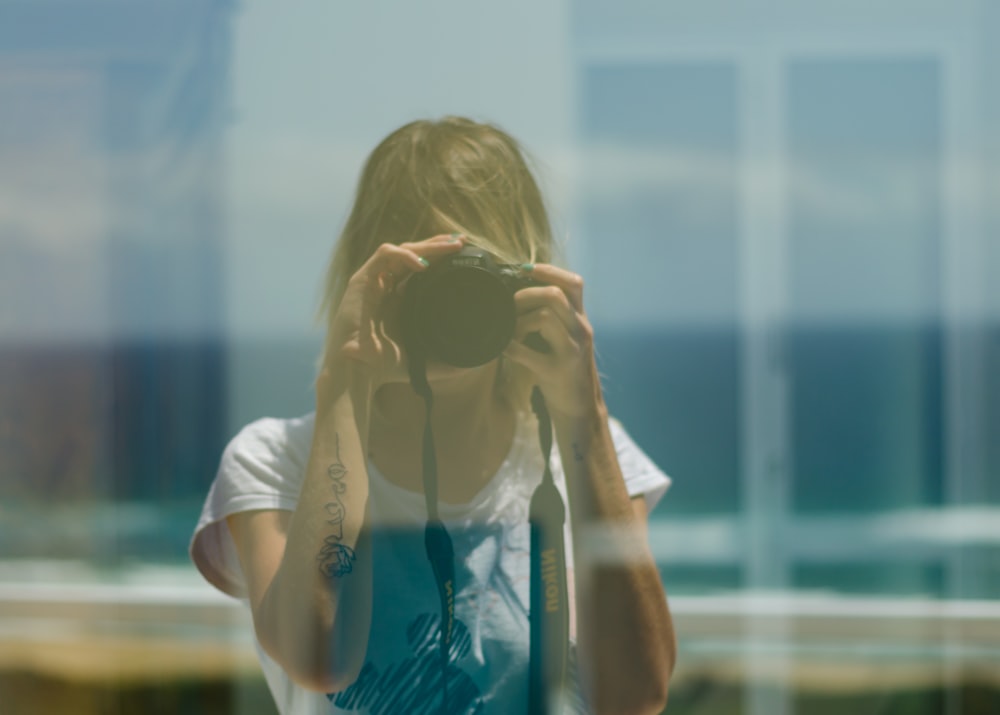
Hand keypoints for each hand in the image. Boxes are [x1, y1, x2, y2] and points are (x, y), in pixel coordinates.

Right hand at [321, 234, 463, 389]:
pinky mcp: (361, 281)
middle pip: (414, 254)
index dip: (442, 257)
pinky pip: (383, 257)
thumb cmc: (385, 367)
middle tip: (462, 241)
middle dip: (438, 245)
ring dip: (427, 245)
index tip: (465, 252)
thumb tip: (472, 365)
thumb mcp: (424, 360)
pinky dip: (403, 255)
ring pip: (401, 250)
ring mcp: (374, 281)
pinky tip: (423, 264)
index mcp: (400, 298)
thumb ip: (446, 360)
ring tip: (451, 246)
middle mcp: (387, 286)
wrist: (357, 373)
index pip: (422, 267)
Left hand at [503, 264, 602, 418]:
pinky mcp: (557, 372)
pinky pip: (528, 353)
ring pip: (545, 318)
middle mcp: (581, 331)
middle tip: (509, 305)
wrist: (580, 408)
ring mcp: (571, 351)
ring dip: (519, 321)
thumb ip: (553, 317)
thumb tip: (519, 294)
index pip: (573, 283)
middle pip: (556, 295)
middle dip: (525, 294)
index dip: (548, 271)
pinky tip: (503, 348)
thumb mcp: (566, 338)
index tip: (524, 269)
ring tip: (509, 331)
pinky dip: (509, 347)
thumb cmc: (565, 370)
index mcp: (580, 320)